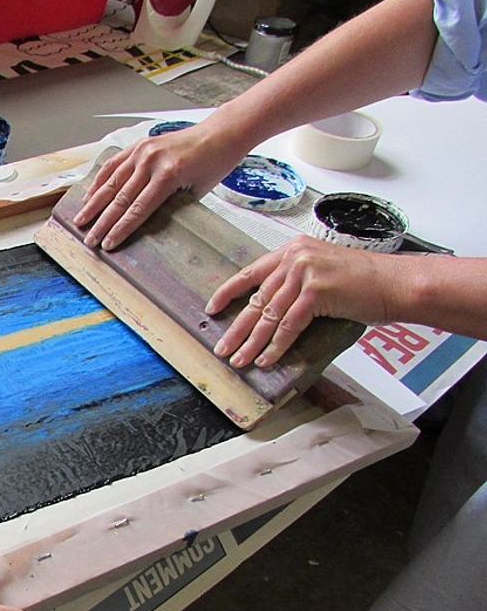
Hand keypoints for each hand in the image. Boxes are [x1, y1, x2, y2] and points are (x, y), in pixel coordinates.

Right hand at [72, 124, 246, 250]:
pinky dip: (99, 180)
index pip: (137, 209)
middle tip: (89, 239)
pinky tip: (90, 195)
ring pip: (111, 182)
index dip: (120, 229)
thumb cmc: (213, 164)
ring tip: (81, 220)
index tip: (107, 244)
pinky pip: (113, 164)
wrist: (220, 133)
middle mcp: (151, 161)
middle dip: (102, 222)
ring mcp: (143, 151)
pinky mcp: (139, 144)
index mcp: (168, 175)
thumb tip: (144, 225)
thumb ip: (169, 206)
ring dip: (94, 203)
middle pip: (120, 198)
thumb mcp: (195, 192)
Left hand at [206, 236, 400, 367]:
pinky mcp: (316, 291)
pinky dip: (276, 346)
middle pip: (257, 299)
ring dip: (252, 343)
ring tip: (239, 360)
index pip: (251, 272)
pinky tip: (266, 359)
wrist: (396, 283)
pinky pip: (288, 325)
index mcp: (293, 250)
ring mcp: (305, 273)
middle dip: (237, 328)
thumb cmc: (365, 282)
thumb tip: (269, 310)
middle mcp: (295, 258)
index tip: (212, 308)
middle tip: (222, 347)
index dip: (228, 292)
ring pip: (269, 315)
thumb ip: (295, 283)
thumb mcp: (323, 272)